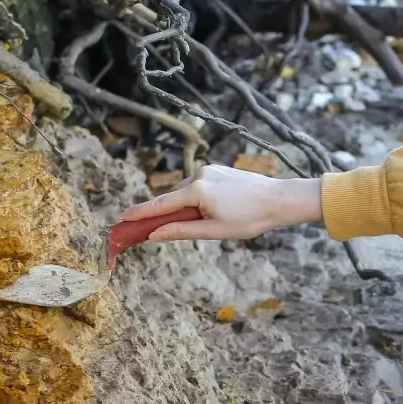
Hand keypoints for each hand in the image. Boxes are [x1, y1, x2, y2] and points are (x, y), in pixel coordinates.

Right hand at [118, 164, 322, 241]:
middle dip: (168, 214)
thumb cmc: (250, 219)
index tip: (123, 217)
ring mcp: (209, 169)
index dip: (141, 213)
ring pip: (185, 192)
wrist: (279, 200)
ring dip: (186, 207)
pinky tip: (216, 209)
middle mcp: (199, 174)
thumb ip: (182, 231)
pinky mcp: (217, 169)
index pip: (161, 204)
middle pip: (172, 198)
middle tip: (162, 232)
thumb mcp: (214, 231)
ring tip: (212, 220)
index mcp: (197, 191)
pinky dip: (196, 198)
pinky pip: (197, 185)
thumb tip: (155, 234)